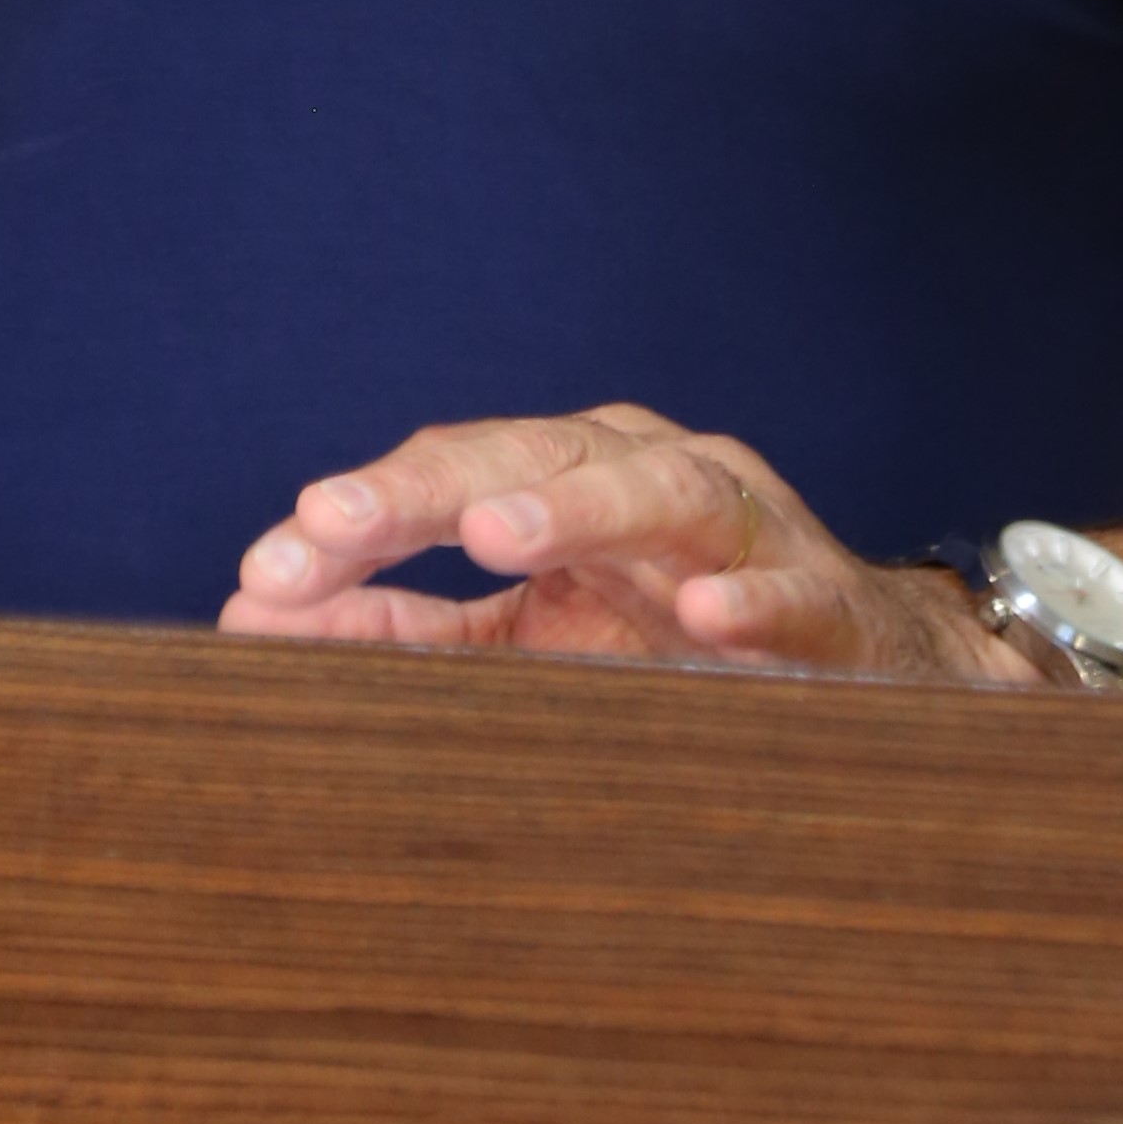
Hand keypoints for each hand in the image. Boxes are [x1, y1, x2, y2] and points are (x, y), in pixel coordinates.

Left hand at [223, 404, 1043, 678]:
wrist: (868, 667)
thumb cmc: (677, 642)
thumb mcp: (531, 638)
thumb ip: (406, 633)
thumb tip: (255, 627)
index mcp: (566, 478)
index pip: (444, 476)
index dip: (355, 521)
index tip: (261, 575)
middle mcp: (643, 470)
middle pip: (525, 457)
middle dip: (423, 490)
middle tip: (332, 525)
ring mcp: (739, 522)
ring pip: (655, 489)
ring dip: (575, 508)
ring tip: (496, 534)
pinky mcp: (827, 594)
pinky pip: (789, 588)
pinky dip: (748, 596)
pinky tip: (704, 614)